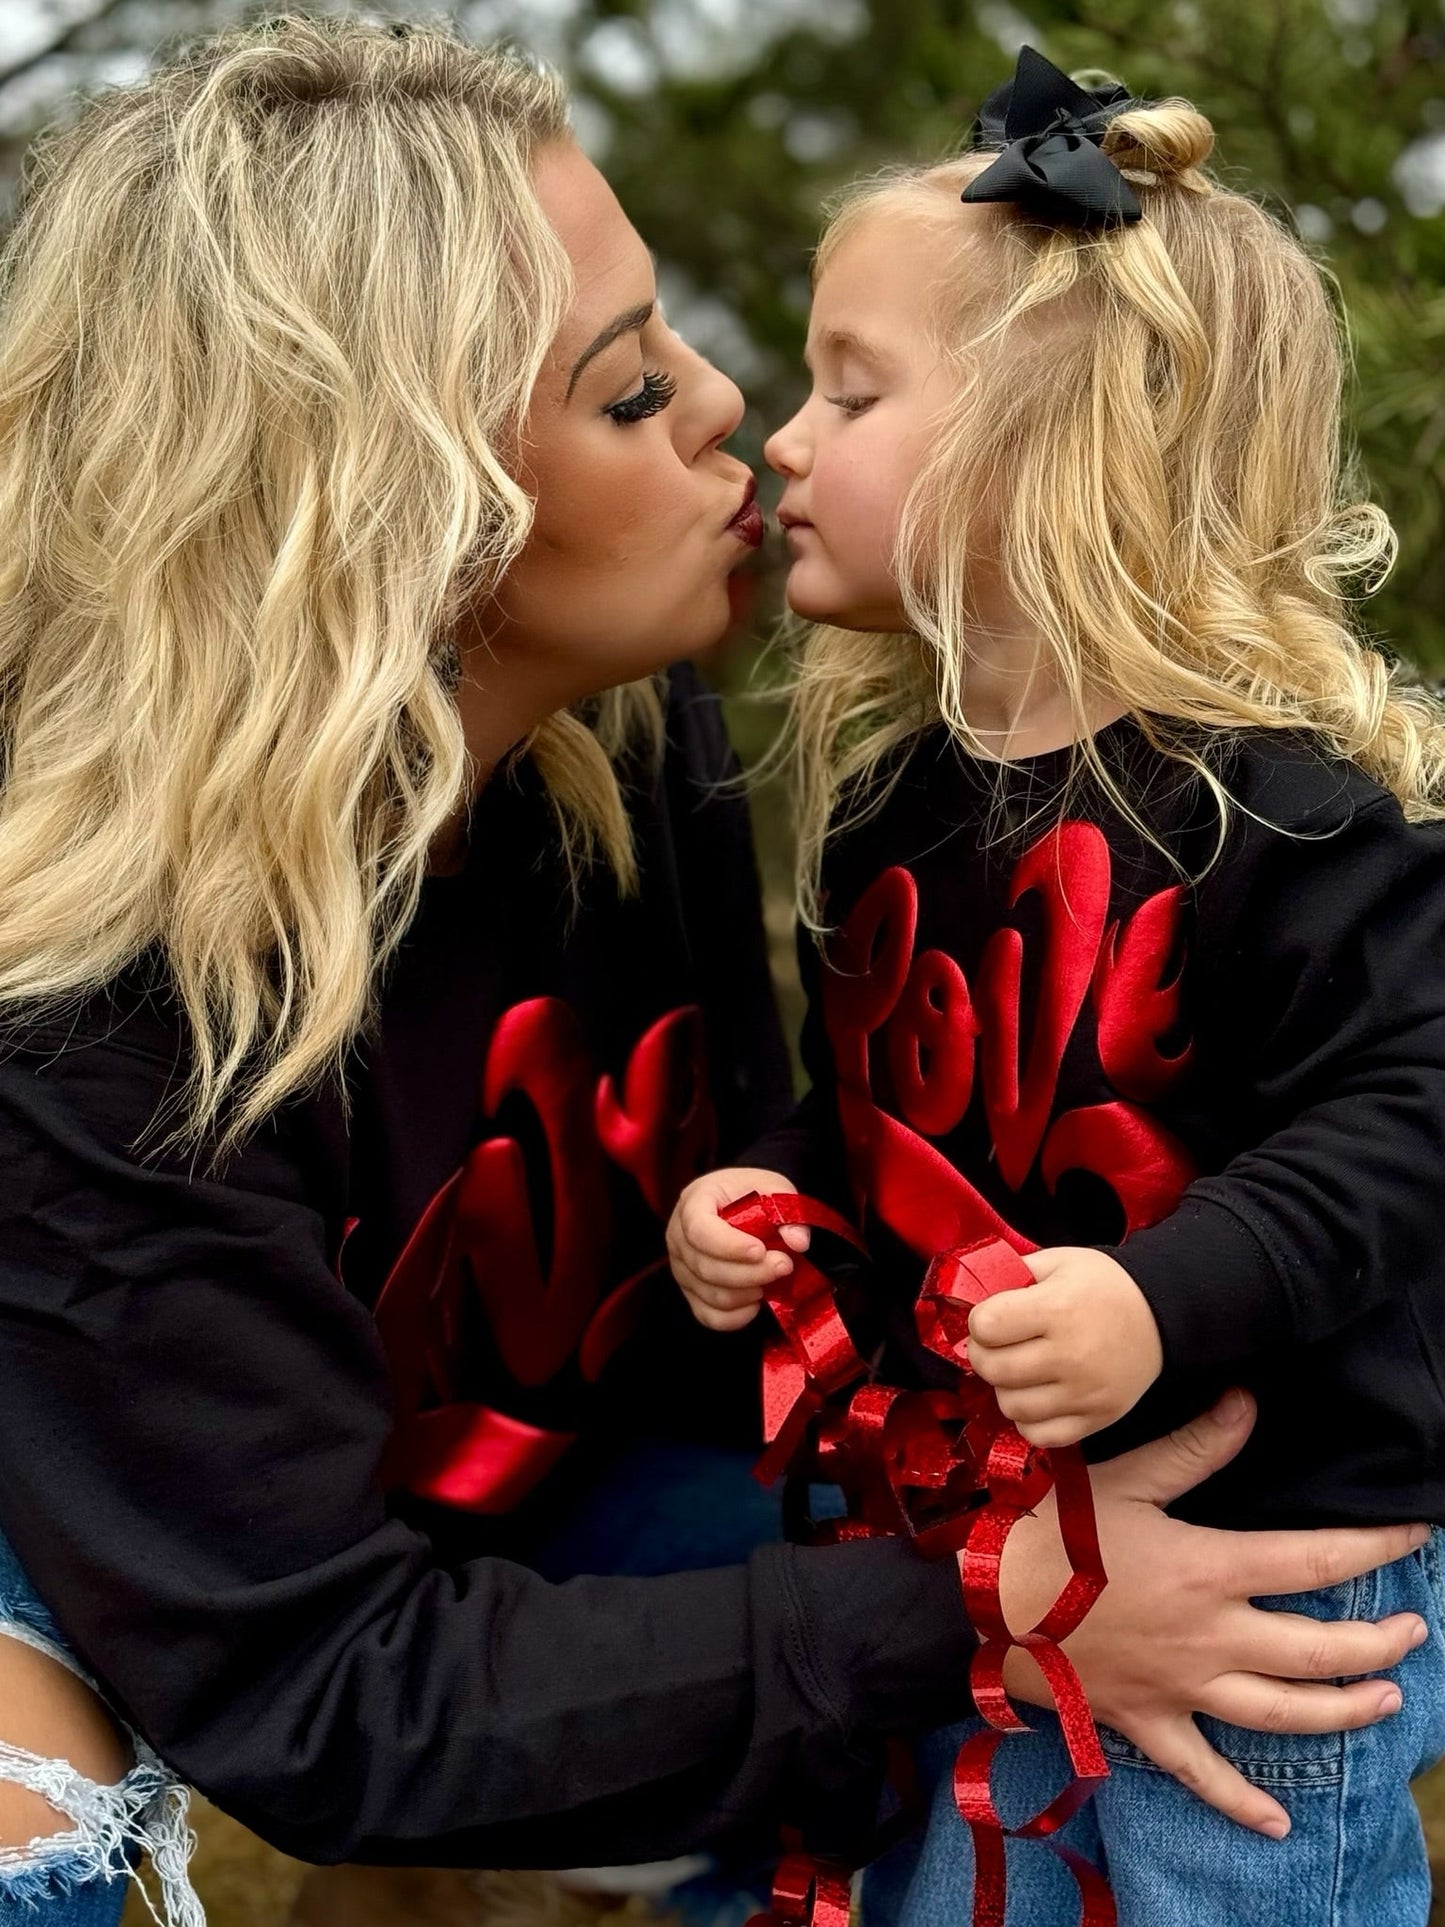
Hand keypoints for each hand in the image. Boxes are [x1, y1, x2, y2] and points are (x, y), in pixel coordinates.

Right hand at [666, 1168, 807, 1330]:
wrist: (741, 1205)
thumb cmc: (754, 1195)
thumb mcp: (774, 1190)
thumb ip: (788, 1212)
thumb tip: (798, 1242)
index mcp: (694, 1202)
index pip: (699, 1229)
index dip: (729, 1245)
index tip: (761, 1250)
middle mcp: (678, 1237)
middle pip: (706, 1267)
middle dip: (751, 1272)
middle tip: (785, 1265)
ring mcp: (681, 1268)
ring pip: (711, 1294)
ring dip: (748, 1293)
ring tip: (773, 1280)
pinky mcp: (691, 1293)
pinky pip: (709, 1316)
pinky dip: (737, 1317)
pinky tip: (758, 1302)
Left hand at [968, 1246, 1162, 1444]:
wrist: (1161, 1316)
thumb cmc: (1103, 1286)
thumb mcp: (1058, 1262)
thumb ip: (1011, 1273)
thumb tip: (967, 1294)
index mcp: (1058, 1309)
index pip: (986, 1326)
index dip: (980, 1320)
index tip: (993, 1317)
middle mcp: (1070, 1355)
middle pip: (992, 1368)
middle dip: (984, 1354)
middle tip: (998, 1345)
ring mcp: (1084, 1393)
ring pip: (1011, 1406)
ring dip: (1005, 1388)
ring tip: (1020, 1369)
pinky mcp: (1097, 1420)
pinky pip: (1039, 1435)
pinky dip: (1029, 1420)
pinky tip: (1038, 1395)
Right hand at [998, 1389, 1428, 1836]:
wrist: (985, 1602)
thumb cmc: (1051, 1534)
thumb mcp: (1122, 1478)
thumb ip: (1193, 1447)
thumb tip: (1248, 1403)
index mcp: (1211, 1570)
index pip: (1316, 1560)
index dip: (1375, 1547)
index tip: (1416, 1534)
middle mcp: (1213, 1637)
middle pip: (1318, 1652)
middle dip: (1377, 1645)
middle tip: (1414, 1633)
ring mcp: (1185, 1688)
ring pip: (1283, 1713)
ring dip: (1343, 1711)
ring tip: (1386, 1702)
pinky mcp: (1150, 1723)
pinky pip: (1204, 1774)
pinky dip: (1241, 1804)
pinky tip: (1279, 1825)